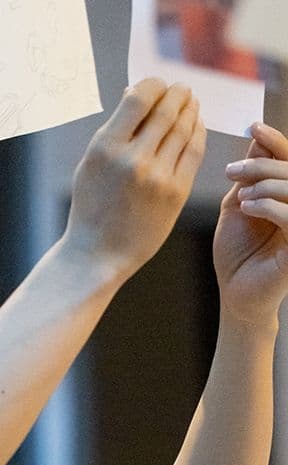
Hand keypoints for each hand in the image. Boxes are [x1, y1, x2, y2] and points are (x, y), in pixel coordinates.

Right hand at [63, 79, 205, 280]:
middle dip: (177, 94)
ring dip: (190, 110)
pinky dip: (197, 133)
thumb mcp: (90, 165)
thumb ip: (113, 131)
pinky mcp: (176, 191)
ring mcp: (158, 176)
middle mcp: (133, 159)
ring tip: (190, 103)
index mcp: (105, 148)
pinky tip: (195, 126)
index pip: (139, 99)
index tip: (157, 85)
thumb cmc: (91, 207)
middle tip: (181, 88)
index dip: (153, 85)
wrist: (98, 252)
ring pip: (184, 129)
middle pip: (166, 110)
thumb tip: (134, 95)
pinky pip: (193, 152)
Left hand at [214, 122, 287, 325]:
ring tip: (243, 195)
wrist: (236, 292)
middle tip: (232, 172)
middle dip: (262, 165)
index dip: (276, 141)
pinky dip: (270, 206)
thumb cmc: (238, 252)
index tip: (254, 127)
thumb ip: (250, 177)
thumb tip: (258, 140)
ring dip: (266, 185)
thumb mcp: (239, 205)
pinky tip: (249, 207)